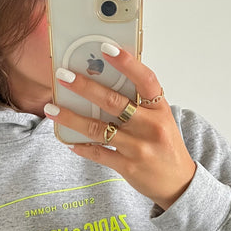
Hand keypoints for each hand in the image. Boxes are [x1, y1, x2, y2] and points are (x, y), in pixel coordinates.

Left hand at [44, 46, 195, 209]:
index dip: (127, 63)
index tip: (106, 48)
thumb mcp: (161, 118)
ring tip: (51, 109)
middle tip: (63, 75)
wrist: (179, 182)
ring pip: (99, 129)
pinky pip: (98, 153)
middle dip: (84, 87)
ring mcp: (139, 148)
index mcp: (160, 109)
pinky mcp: (127, 166)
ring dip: (71, 118)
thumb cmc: (165, 144)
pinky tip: (67, 139)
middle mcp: (150, 126)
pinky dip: (81, 146)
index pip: (145, 80)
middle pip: (113, 102)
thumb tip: (106, 78)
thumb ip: (139, 102)